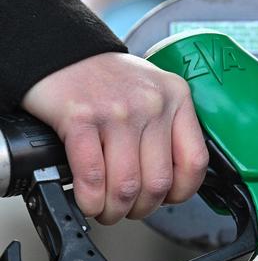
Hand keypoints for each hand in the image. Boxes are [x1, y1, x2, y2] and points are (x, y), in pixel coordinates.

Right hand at [22, 52, 208, 224]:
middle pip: (158, 182)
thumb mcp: (154, 93)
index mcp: (177, 98)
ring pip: (126, 186)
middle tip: (129, 209)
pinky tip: (88, 200)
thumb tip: (175, 181)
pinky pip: (92, 176)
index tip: (168, 199)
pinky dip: (90, 199)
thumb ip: (169, 129)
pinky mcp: (80, 118)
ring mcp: (117, 111)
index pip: (195, 161)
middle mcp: (152, 103)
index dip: (182, 192)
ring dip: (114, 210)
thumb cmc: (107, 79)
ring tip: (106, 209)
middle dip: (141, 208)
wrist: (59, 51)